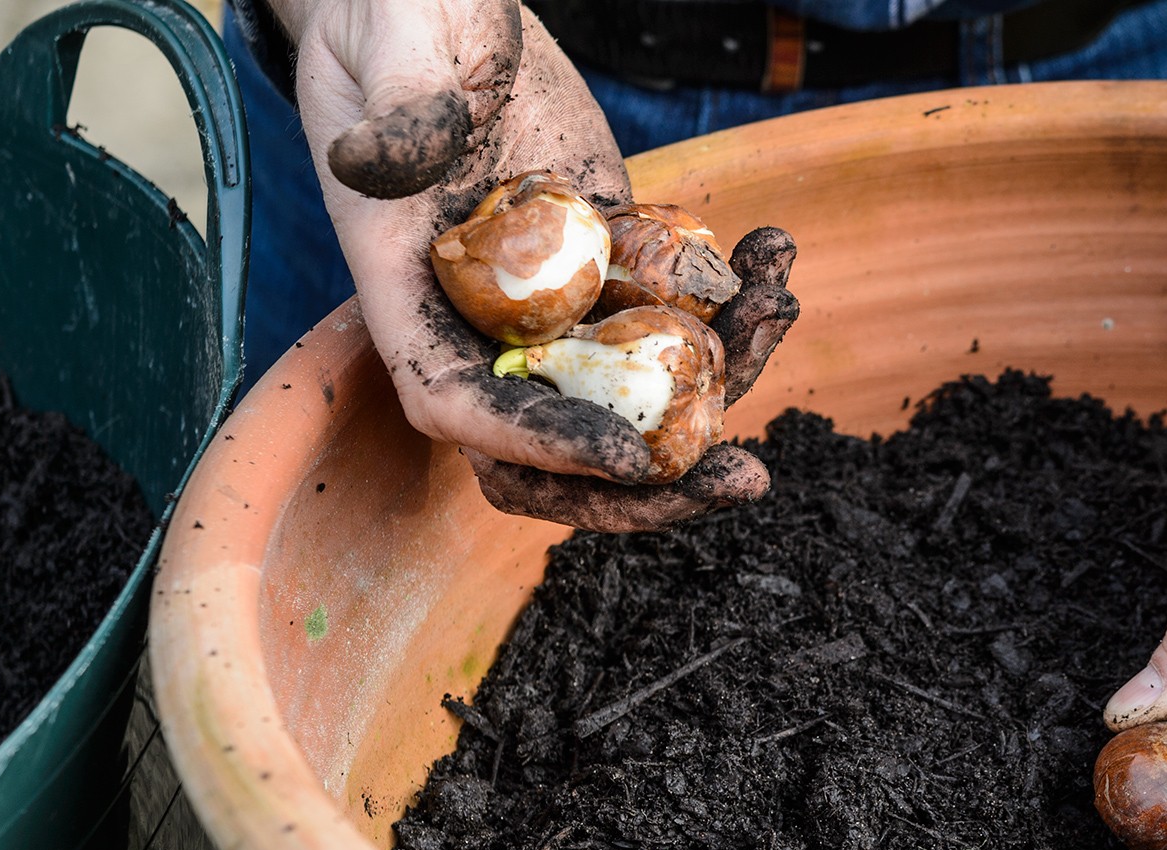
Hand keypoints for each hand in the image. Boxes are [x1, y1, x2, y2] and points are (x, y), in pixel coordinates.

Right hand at [274, 0, 796, 530]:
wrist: (440, 2)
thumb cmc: (390, 10)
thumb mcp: (391, 37)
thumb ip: (398, 105)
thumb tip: (387, 161)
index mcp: (405, 289)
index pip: (463, 409)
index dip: (544, 448)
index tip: (630, 455)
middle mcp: (482, 318)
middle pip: (559, 450)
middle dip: (654, 484)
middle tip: (745, 475)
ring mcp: (555, 299)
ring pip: (636, 394)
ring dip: (724, 379)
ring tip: (779, 303)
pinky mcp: (612, 263)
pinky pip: (673, 319)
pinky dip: (731, 306)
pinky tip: (771, 252)